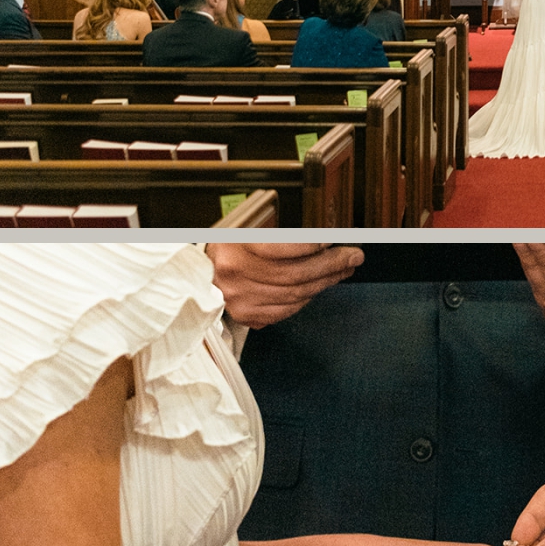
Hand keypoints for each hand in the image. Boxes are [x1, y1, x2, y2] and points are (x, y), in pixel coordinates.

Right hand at [207, 243, 363, 327]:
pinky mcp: (246, 316)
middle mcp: (235, 276)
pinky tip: (318, 287)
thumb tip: (317, 240)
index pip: (281, 248)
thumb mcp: (239, 230)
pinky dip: (306, 298)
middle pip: (295, 274)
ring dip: (325, 282)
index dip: (311, 245)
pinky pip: (286, 309)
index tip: (333, 239)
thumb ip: (273, 235)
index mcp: (233, 248)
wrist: (192, 278)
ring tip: (343, 270)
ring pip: (295, 294)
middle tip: (353, 256)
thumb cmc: (222, 250)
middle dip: (330, 265)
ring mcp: (241, 300)